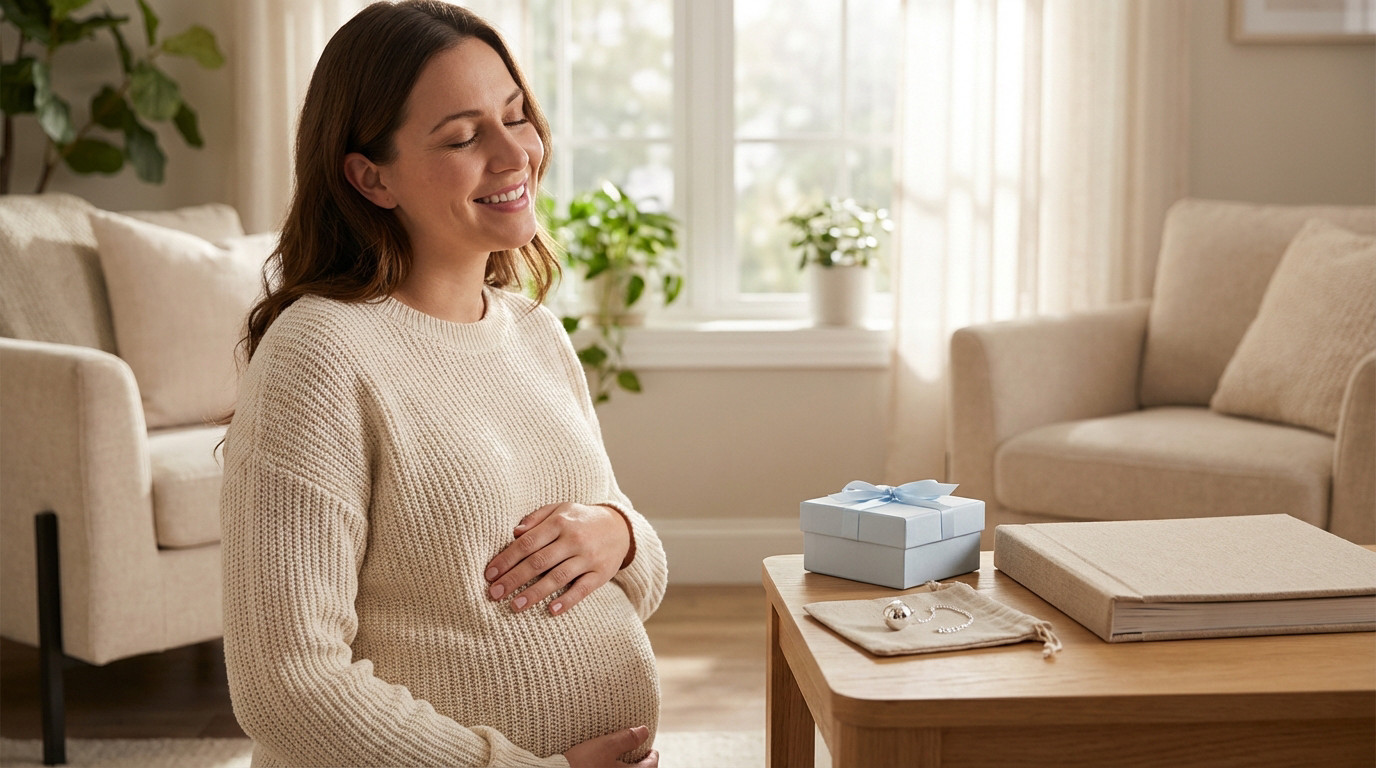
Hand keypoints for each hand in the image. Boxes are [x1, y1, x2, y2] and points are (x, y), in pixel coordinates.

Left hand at [484, 502, 631, 615]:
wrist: (620, 527)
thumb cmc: (581, 520)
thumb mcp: (560, 509)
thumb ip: (536, 518)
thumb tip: (514, 533)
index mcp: (560, 522)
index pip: (527, 543)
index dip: (507, 559)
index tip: (489, 574)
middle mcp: (573, 540)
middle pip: (538, 562)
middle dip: (514, 579)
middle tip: (494, 594)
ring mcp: (588, 558)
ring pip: (557, 577)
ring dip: (534, 593)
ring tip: (514, 606)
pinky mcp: (601, 574)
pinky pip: (582, 589)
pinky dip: (567, 600)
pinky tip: (551, 611)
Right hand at [564, 726, 657, 766]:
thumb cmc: (582, 764)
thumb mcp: (606, 746)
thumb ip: (628, 738)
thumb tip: (644, 731)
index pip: (652, 765)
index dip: (652, 754)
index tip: (649, 747)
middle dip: (640, 762)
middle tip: (636, 752)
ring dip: (626, 767)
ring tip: (621, 758)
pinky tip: (605, 765)